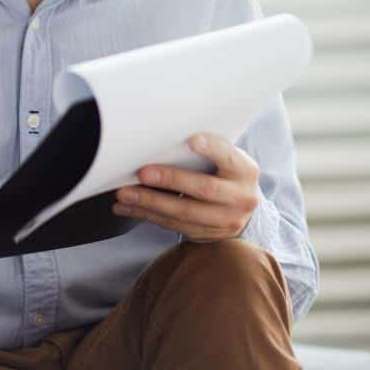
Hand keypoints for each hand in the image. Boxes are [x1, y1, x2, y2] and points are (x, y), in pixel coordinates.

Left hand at [113, 133, 260, 241]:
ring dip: (149, 203)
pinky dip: (147, 215)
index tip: (192, 140)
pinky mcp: (207, 235)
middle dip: (169, 180)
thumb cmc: (223, 170)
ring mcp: (226, 220)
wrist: (241, 206)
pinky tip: (126, 208)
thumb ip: (207, 148)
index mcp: (244, 170)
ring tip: (124, 194)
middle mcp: (241, 197)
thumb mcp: (225, 156)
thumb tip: (163, 134)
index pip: (229, 156)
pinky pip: (173, 225)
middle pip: (203, 189)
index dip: (212, 148)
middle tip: (141, 173)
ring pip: (184, 213)